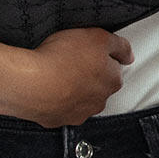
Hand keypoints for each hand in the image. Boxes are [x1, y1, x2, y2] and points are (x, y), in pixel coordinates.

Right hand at [0, 28, 132, 127]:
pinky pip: (58, 109)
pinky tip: (45, 87)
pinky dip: (54, 100)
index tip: (87, 52)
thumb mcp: (97, 37)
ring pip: (79, 99)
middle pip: (97, 85)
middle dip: (87, 75)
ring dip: (71, 89)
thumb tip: (128, 55)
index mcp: (112, 81)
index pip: (114, 68)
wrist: (30, 83)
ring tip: (55, 73)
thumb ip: (119, 46)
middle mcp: (98, 101)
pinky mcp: (56, 120)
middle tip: (70, 60)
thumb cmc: (61, 59)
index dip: (100, 57)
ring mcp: (77, 113)